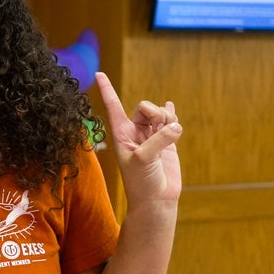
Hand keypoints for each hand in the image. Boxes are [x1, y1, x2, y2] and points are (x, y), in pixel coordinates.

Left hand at [96, 71, 181, 205]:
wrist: (155, 200)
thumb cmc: (142, 182)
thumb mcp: (144, 159)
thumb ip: (158, 139)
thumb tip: (175, 126)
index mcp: (121, 134)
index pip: (112, 106)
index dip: (106, 89)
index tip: (98, 73)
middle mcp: (135, 133)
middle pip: (145, 106)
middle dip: (156, 112)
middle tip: (160, 128)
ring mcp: (151, 137)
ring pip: (161, 114)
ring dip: (168, 119)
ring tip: (170, 135)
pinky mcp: (167, 143)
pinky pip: (170, 122)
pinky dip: (172, 114)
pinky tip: (171, 105)